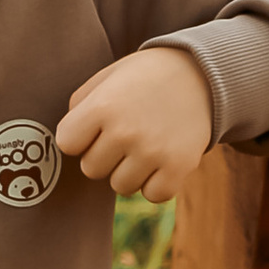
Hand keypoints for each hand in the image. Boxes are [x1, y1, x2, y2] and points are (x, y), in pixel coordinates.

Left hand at [55, 43, 214, 203]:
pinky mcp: (179, 167)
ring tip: (145, 143)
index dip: (80, 136)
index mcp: (102, 106)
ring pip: (121, 186)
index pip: (66, 144)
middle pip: (91, 169)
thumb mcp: (107, 78)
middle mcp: (125, 131)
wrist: (202, 73)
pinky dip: (157, 182)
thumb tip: (67, 142)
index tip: (96, 125)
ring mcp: (152, 151)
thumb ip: (79, 105)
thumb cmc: (145, 77)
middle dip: (105, 154)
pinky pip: (153, 195)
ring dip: (130, 170)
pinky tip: (162, 159)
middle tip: (126, 133)